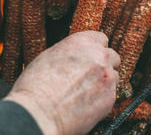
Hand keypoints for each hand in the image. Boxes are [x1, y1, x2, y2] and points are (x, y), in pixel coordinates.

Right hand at [4, 31, 119, 134]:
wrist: (38, 112)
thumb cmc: (36, 86)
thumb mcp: (50, 56)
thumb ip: (71, 53)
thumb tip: (77, 57)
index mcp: (82, 42)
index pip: (101, 38)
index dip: (96, 49)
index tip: (93, 56)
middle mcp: (98, 56)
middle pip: (112, 56)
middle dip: (104, 64)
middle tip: (92, 75)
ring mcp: (107, 76)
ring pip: (114, 75)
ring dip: (105, 81)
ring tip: (88, 90)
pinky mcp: (110, 97)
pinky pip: (112, 94)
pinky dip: (103, 97)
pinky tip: (88, 101)